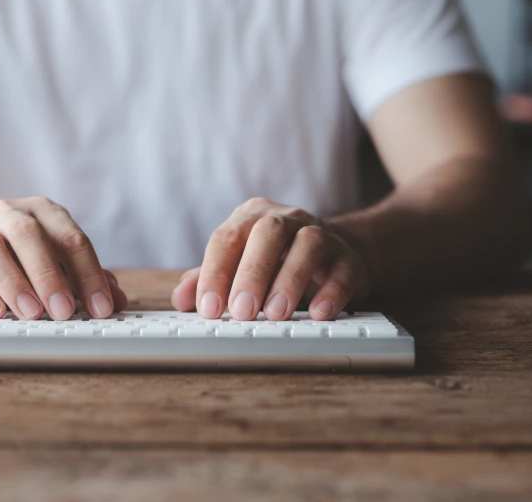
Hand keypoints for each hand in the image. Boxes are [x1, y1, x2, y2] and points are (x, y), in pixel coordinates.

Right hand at [0, 197, 125, 319]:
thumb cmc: (17, 255)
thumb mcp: (54, 261)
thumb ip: (84, 278)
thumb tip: (117, 300)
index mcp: (44, 212)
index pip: (71, 239)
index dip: (89, 274)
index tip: (101, 307)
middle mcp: (9, 213)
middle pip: (30, 236)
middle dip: (49, 275)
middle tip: (63, 311)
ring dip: (13, 282)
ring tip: (30, 313)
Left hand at [171, 198, 368, 320]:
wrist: (331, 255)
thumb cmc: (274, 261)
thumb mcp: (237, 266)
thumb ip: (207, 279)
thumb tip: (182, 299)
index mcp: (251, 217)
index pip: (227, 238)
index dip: (215, 273)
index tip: (208, 308)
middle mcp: (286, 219)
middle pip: (267, 233)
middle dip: (252, 273)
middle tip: (242, 311)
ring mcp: (322, 235)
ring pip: (309, 244)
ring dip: (290, 280)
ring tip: (277, 315)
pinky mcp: (350, 258)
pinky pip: (343, 269)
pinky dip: (332, 291)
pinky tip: (319, 313)